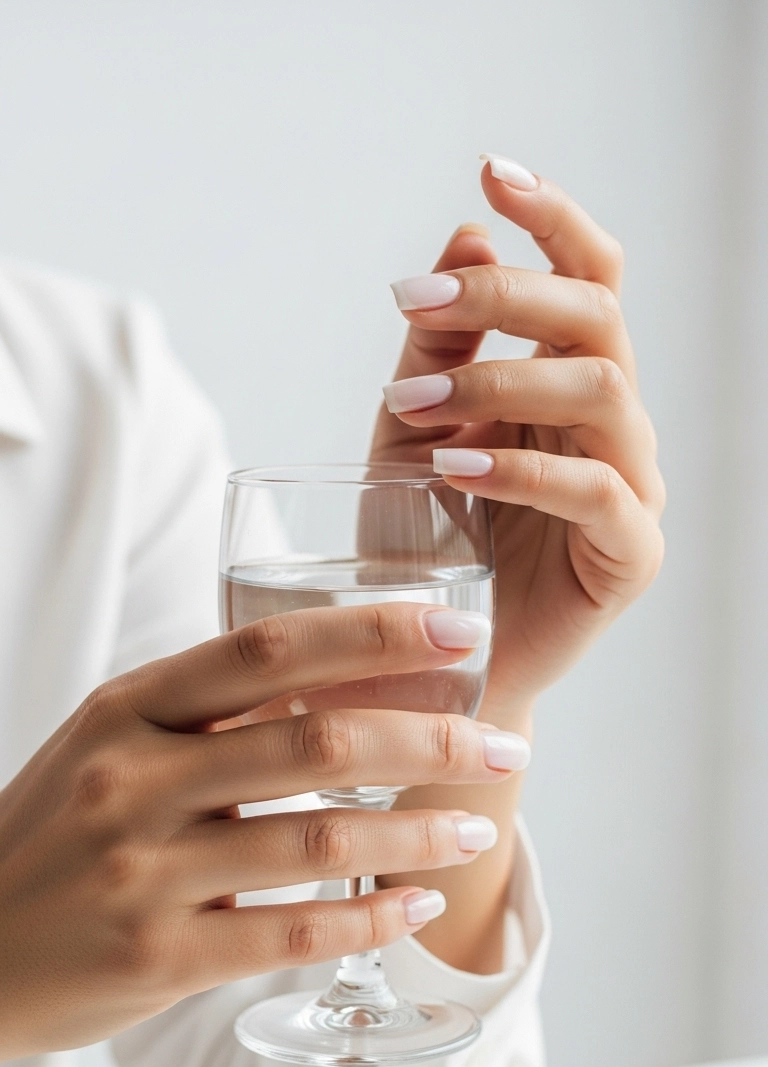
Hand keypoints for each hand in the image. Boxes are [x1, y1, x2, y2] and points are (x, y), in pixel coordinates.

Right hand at [0, 604, 526, 1057]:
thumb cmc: (56, 837)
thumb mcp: (107, 746)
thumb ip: (203, 714)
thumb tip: (335, 681)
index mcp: (127, 709)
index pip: (267, 648)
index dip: (374, 633)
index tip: (460, 629)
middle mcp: (133, 780)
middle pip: (314, 742)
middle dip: (431, 740)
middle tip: (504, 742)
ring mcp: (142, 872)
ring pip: (317, 841)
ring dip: (418, 833)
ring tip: (480, 828)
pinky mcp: (158, 958)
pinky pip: (290, 931)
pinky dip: (368, 918)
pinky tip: (416, 905)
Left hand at [373, 156, 664, 726]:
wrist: (429, 663)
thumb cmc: (422, 545)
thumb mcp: (410, 430)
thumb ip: (440, 347)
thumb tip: (468, 239)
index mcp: (564, 382)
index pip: (588, 279)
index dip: (552, 220)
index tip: (491, 173)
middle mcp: (610, 425)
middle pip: (597, 318)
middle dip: (507, 298)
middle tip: (418, 306)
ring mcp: (629, 488)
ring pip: (604, 390)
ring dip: (502, 382)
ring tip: (416, 411)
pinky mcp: (629, 554)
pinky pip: (597, 491)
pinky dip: (523, 469)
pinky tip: (455, 468)